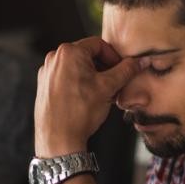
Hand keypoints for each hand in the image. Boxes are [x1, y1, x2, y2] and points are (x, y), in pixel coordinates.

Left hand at [34, 37, 143, 156]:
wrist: (58, 139)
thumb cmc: (80, 112)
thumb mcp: (108, 87)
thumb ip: (126, 70)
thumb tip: (140, 61)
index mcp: (69, 52)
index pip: (99, 45)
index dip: (114, 57)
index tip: (122, 70)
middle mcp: (54, 58)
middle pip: (87, 56)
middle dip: (103, 69)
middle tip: (114, 84)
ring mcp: (46, 72)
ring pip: (76, 68)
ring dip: (92, 77)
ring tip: (102, 94)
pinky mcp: (44, 86)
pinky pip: (65, 78)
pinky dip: (78, 84)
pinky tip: (87, 100)